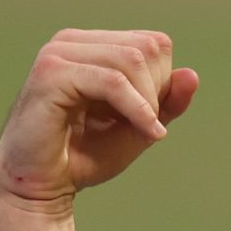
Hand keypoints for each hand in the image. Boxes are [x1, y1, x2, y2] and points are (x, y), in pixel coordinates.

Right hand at [0, 29, 198, 215]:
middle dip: (156, 91)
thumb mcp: (137, 126)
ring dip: (147, 102)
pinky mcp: (50, 74)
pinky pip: (112, 81)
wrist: (39, 188)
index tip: (149, 118)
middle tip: (144, 127)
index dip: (162, 81)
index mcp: (89, 45)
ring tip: (142, 132)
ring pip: (131, 60)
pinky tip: (147, 133)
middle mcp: (70, 41)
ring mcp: (57, 53)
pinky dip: (137, 109)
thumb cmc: (83, 156)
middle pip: (145, 47)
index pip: (152, 43)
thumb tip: (192, 74)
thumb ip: (166, 101)